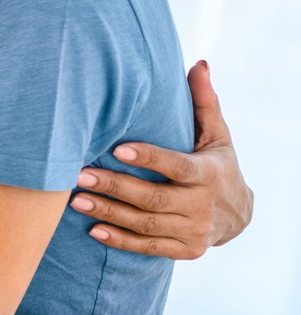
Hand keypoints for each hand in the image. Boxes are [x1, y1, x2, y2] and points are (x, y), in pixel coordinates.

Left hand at [72, 61, 254, 259]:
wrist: (240, 215)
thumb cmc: (218, 164)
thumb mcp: (216, 135)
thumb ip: (203, 102)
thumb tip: (198, 63)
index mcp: (208, 173)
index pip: (176, 166)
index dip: (148, 158)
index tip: (117, 148)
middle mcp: (202, 205)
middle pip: (154, 198)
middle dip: (115, 187)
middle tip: (79, 175)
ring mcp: (194, 231)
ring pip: (145, 224)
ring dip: (109, 213)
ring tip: (75, 200)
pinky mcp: (185, 251)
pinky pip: (148, 248)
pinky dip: (120, 241)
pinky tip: (93, 230)